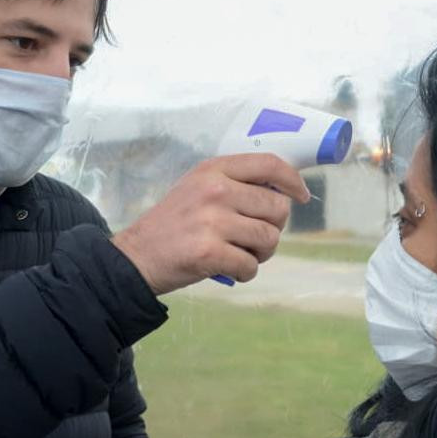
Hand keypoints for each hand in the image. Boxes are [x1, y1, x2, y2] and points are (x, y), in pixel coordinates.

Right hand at [112, 154, 310, 294]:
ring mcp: (212, 221)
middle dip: (273, 228)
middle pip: (277, 208)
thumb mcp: (197, 188)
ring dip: (260, 253)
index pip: (270, 164)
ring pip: (269, 238)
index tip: (300, 196)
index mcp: (214, 170)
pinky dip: (246, 272)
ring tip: (239, 255)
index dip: (293, 181)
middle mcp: (215, 190)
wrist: (136, 257)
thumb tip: (282, 195)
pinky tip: (229, 270)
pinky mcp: (209, 252)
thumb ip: (234, 184)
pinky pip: (251, 265)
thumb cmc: (172, 226)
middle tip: (253, 239)